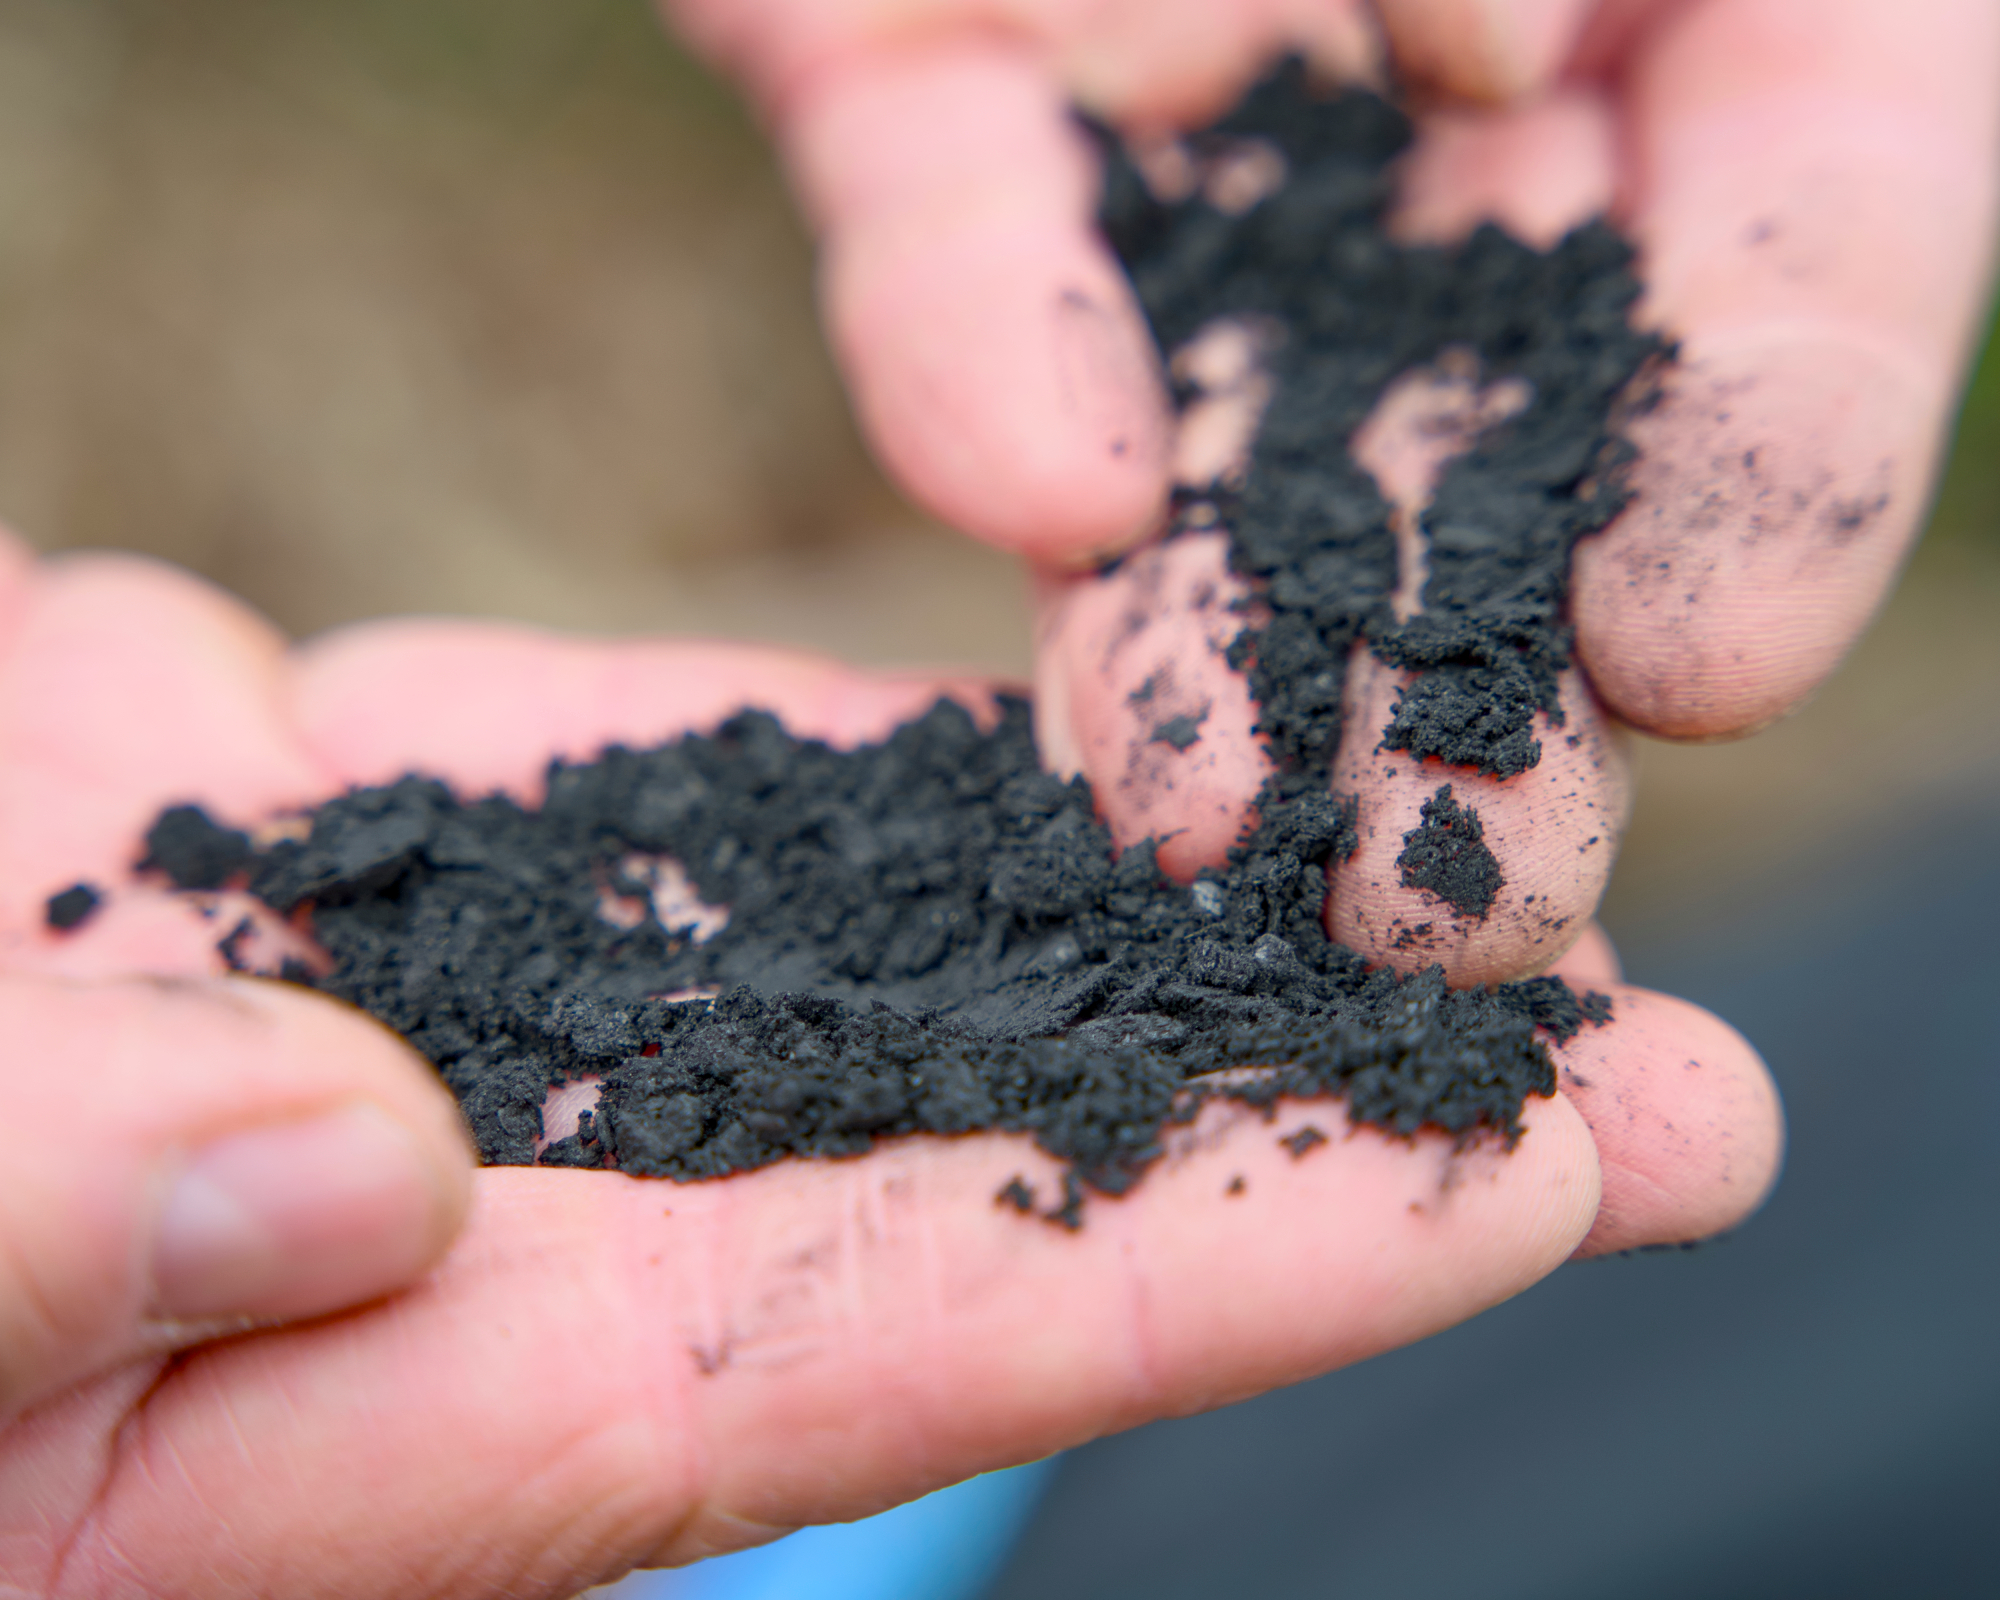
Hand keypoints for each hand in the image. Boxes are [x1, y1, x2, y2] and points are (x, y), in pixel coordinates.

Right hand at [0, 531, 1778, 1594]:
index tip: (1535, 1179)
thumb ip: (32, 1235)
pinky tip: (1127, 738)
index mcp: (377, 1419)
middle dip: (1322, 1121)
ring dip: (1173, 924)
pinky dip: (909, 774)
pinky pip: (710, 800)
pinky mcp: (405, 833)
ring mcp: (478, 1019)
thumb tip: (343, 1155)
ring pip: (891, 961)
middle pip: (982, 1164)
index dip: (1221, 1263)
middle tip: (1671, 1066)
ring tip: (1449, 869)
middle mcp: (498, 1231)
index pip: (883, 1336)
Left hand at [665, 0, 1998, 983]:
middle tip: (1446, 902)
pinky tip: (1040, 479)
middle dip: (1475, 646)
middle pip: (1507, 386)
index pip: (1827, 207)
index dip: (1786, 438)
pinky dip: (982, 340)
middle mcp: (1471, 60)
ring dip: (1213, 603)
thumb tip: (1496, 46)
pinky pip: (954, 219)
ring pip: (1220, 376)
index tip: (1702, 662)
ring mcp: (1188, 84)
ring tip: (1207, 818)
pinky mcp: (926, 69)